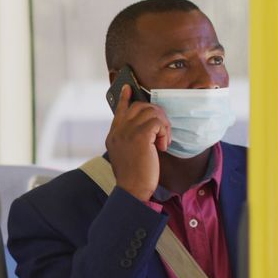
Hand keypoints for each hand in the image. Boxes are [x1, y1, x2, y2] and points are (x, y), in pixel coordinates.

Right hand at [105, 85, 170, 200]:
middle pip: (139, 106)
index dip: (125, 98)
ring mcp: (127, 131)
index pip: (120, 110)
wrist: (132, 190)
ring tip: (163, 141)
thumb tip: (148, 129)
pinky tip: (163, 146)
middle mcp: (118, 130)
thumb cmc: (133, 176)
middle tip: (162, 130)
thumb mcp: (127, 155)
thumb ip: (130, 140)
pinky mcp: (140, 136)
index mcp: (113, 135)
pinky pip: (158, 122)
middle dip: (156, 114)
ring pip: (151, 112)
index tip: (128, 87)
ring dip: (163, 125)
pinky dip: (165, 133)